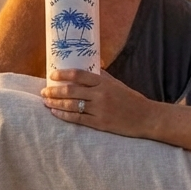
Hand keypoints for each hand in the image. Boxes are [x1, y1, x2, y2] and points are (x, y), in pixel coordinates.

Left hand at [40, 68, 154, 137]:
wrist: (146, 117)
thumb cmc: (131, 99)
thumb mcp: (117, 84)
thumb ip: (103, 76)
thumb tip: (91, 66)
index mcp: (104, 82)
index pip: (79, 74)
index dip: (63, 74)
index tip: (52, 75)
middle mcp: (100, 94)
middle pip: (71, 90)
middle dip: (54, 90)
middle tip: (44, 91)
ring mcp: (99, 110)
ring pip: (72, 105)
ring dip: (55, 103)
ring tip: (45, 101)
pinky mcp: (100, 124)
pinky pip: (77, 119)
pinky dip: (64, 115)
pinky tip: (55, 112)